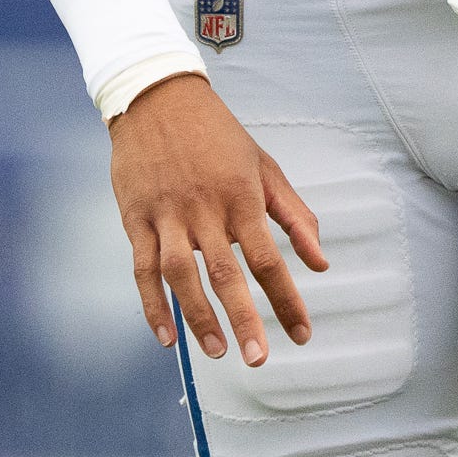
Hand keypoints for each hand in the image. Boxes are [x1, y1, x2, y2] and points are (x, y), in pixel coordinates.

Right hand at [109, 73, 326, 365]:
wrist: (158, 98)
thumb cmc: (217, 135)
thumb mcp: (263, 166)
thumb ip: (293, 214)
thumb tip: (321, 262)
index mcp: (241, 196)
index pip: (269, 257)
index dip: (287, 299)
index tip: (302, 334)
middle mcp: (204, 208)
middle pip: (226, 272)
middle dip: (244, 318)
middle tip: (258, 358)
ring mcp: (166, 214)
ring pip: (180, 274)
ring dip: (198, 317)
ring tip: (217, 351)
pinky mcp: (136, 218)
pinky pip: (142, 268)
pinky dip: (151, 305)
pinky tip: (166, 337)